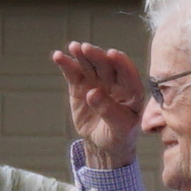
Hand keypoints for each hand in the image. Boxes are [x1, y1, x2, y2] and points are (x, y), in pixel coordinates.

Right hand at [50, 39, 145, 166]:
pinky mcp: (80, 86)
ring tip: (73, 47)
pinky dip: (66, 64)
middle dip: (97, 55)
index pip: (128, 73)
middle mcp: (115, 81)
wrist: (103, 143)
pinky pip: (73, 73)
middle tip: (86, 48)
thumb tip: (93, 93)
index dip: (121, 62)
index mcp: (132, 90)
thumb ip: (109, 111)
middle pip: (106, 65)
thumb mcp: (119, 128)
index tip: (111, 54)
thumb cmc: (118, 136)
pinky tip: (58, 56)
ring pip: (89, 65)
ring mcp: (97, 81)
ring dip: (81, 55)